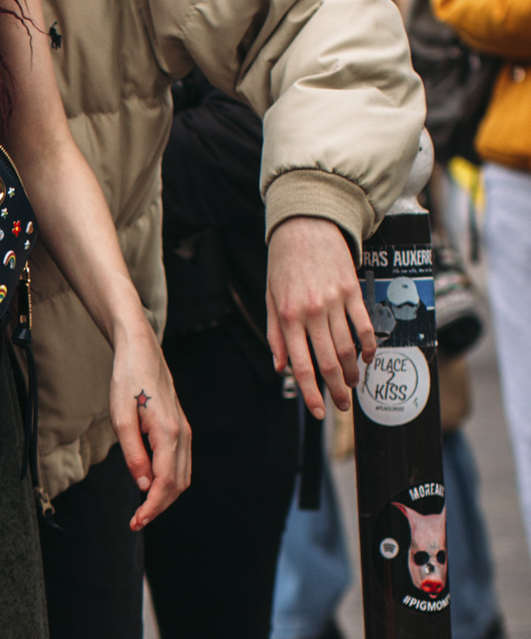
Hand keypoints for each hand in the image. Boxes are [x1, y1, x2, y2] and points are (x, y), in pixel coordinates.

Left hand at [110, 320, 189, 529]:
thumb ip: (133, 454)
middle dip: (159, 507)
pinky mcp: (181, 429)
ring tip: (143, 510)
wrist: (142, 352)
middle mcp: (183, 435)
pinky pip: (181, 464)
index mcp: (169, 434)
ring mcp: (185, 432)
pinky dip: (170, 482)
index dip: (152, 507)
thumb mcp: (121, 418)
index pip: (165, 483)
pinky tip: (153, 486)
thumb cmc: (128, 380)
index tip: (136, 522)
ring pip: (183, 476)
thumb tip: (144, 485)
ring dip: (166, 497)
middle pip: (178, 484)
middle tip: (136, 522)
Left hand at [266, 214, 373, 417]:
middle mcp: (312, 312)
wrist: (305, 226)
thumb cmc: (284, 264)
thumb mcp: (270, 300)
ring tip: (354, 384)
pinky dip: (368, 346)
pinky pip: (364, 325)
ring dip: (353, 371)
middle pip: (330, 362)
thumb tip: (280, 368)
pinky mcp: (352, 291)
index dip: (310, 393)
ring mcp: (335, 302)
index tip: (317, 413)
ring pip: (349, 347)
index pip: (301, 366)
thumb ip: (276, 336)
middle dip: (337, 390)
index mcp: (288, 318)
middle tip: (343, 406)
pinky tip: (367, 358)